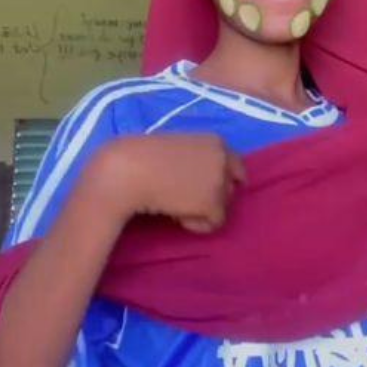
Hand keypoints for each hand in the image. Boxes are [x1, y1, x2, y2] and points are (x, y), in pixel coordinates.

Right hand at [89, 134, 246, 233]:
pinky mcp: (213, 203)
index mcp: (217, 141)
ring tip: (177, 205)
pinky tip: (176, 215)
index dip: (224, 179)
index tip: (211, 190)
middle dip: (215, 196)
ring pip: (223, 207)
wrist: (130, 170)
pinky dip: (196, 224)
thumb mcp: (179, 149)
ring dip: (203, 210)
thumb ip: (197, 159)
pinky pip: (213, 224)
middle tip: (187, 200)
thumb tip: (204, 179)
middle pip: (232, 187)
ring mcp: (221, 180)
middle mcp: (225, 158)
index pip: (236, 164)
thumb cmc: (145, 158)